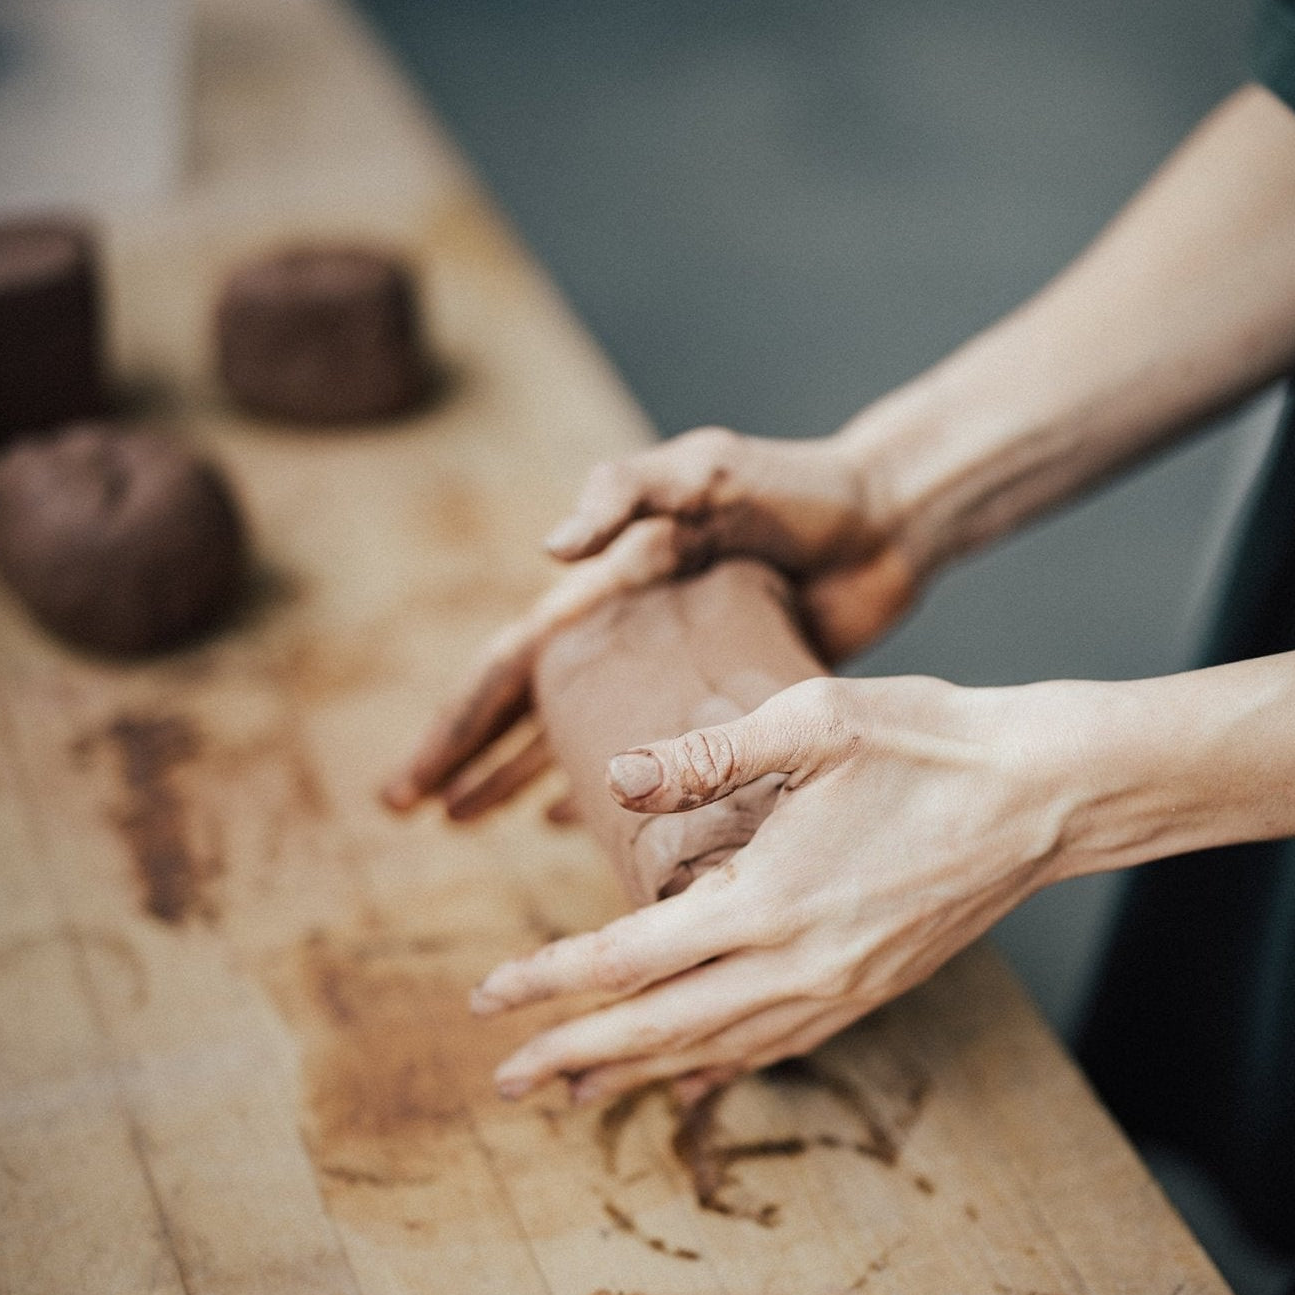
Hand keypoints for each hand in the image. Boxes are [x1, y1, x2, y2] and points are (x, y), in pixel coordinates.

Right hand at [381, 426, 916, 815]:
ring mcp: (669, 671)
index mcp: (606, 586)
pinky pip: (648, 753)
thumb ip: (628, 491)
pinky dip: (605, 787)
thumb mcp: (706, 471)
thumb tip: (548, 550)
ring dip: (518, 778)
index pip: (511, 666)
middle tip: (416, 814)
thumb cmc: (797, 489)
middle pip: (526, 708)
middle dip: (467, 759)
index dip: (456, 726)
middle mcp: (624, 633)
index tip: (409, 787)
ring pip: (577, 736)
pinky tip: (574, 822)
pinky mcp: (720, 701)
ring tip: (468, 824)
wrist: (885, 521)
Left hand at [472, 673, 1096, 1104]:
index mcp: (768, 899)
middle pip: (659, 1030)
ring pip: (715, 1049)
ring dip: (636, 1072)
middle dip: (573, 1056)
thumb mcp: (812, 719)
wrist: (1043, 791)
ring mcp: (840, 986)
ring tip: (575, 1088)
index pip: (627, 959)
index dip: (549, 981)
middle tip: (505, 1081)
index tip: (485, 998)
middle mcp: (799, 964)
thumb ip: (703, 754)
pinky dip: (719, 1065)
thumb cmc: (927, 742)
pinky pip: (778, 1045)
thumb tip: (616, 776)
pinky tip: (692, 1076)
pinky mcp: (872, 985)